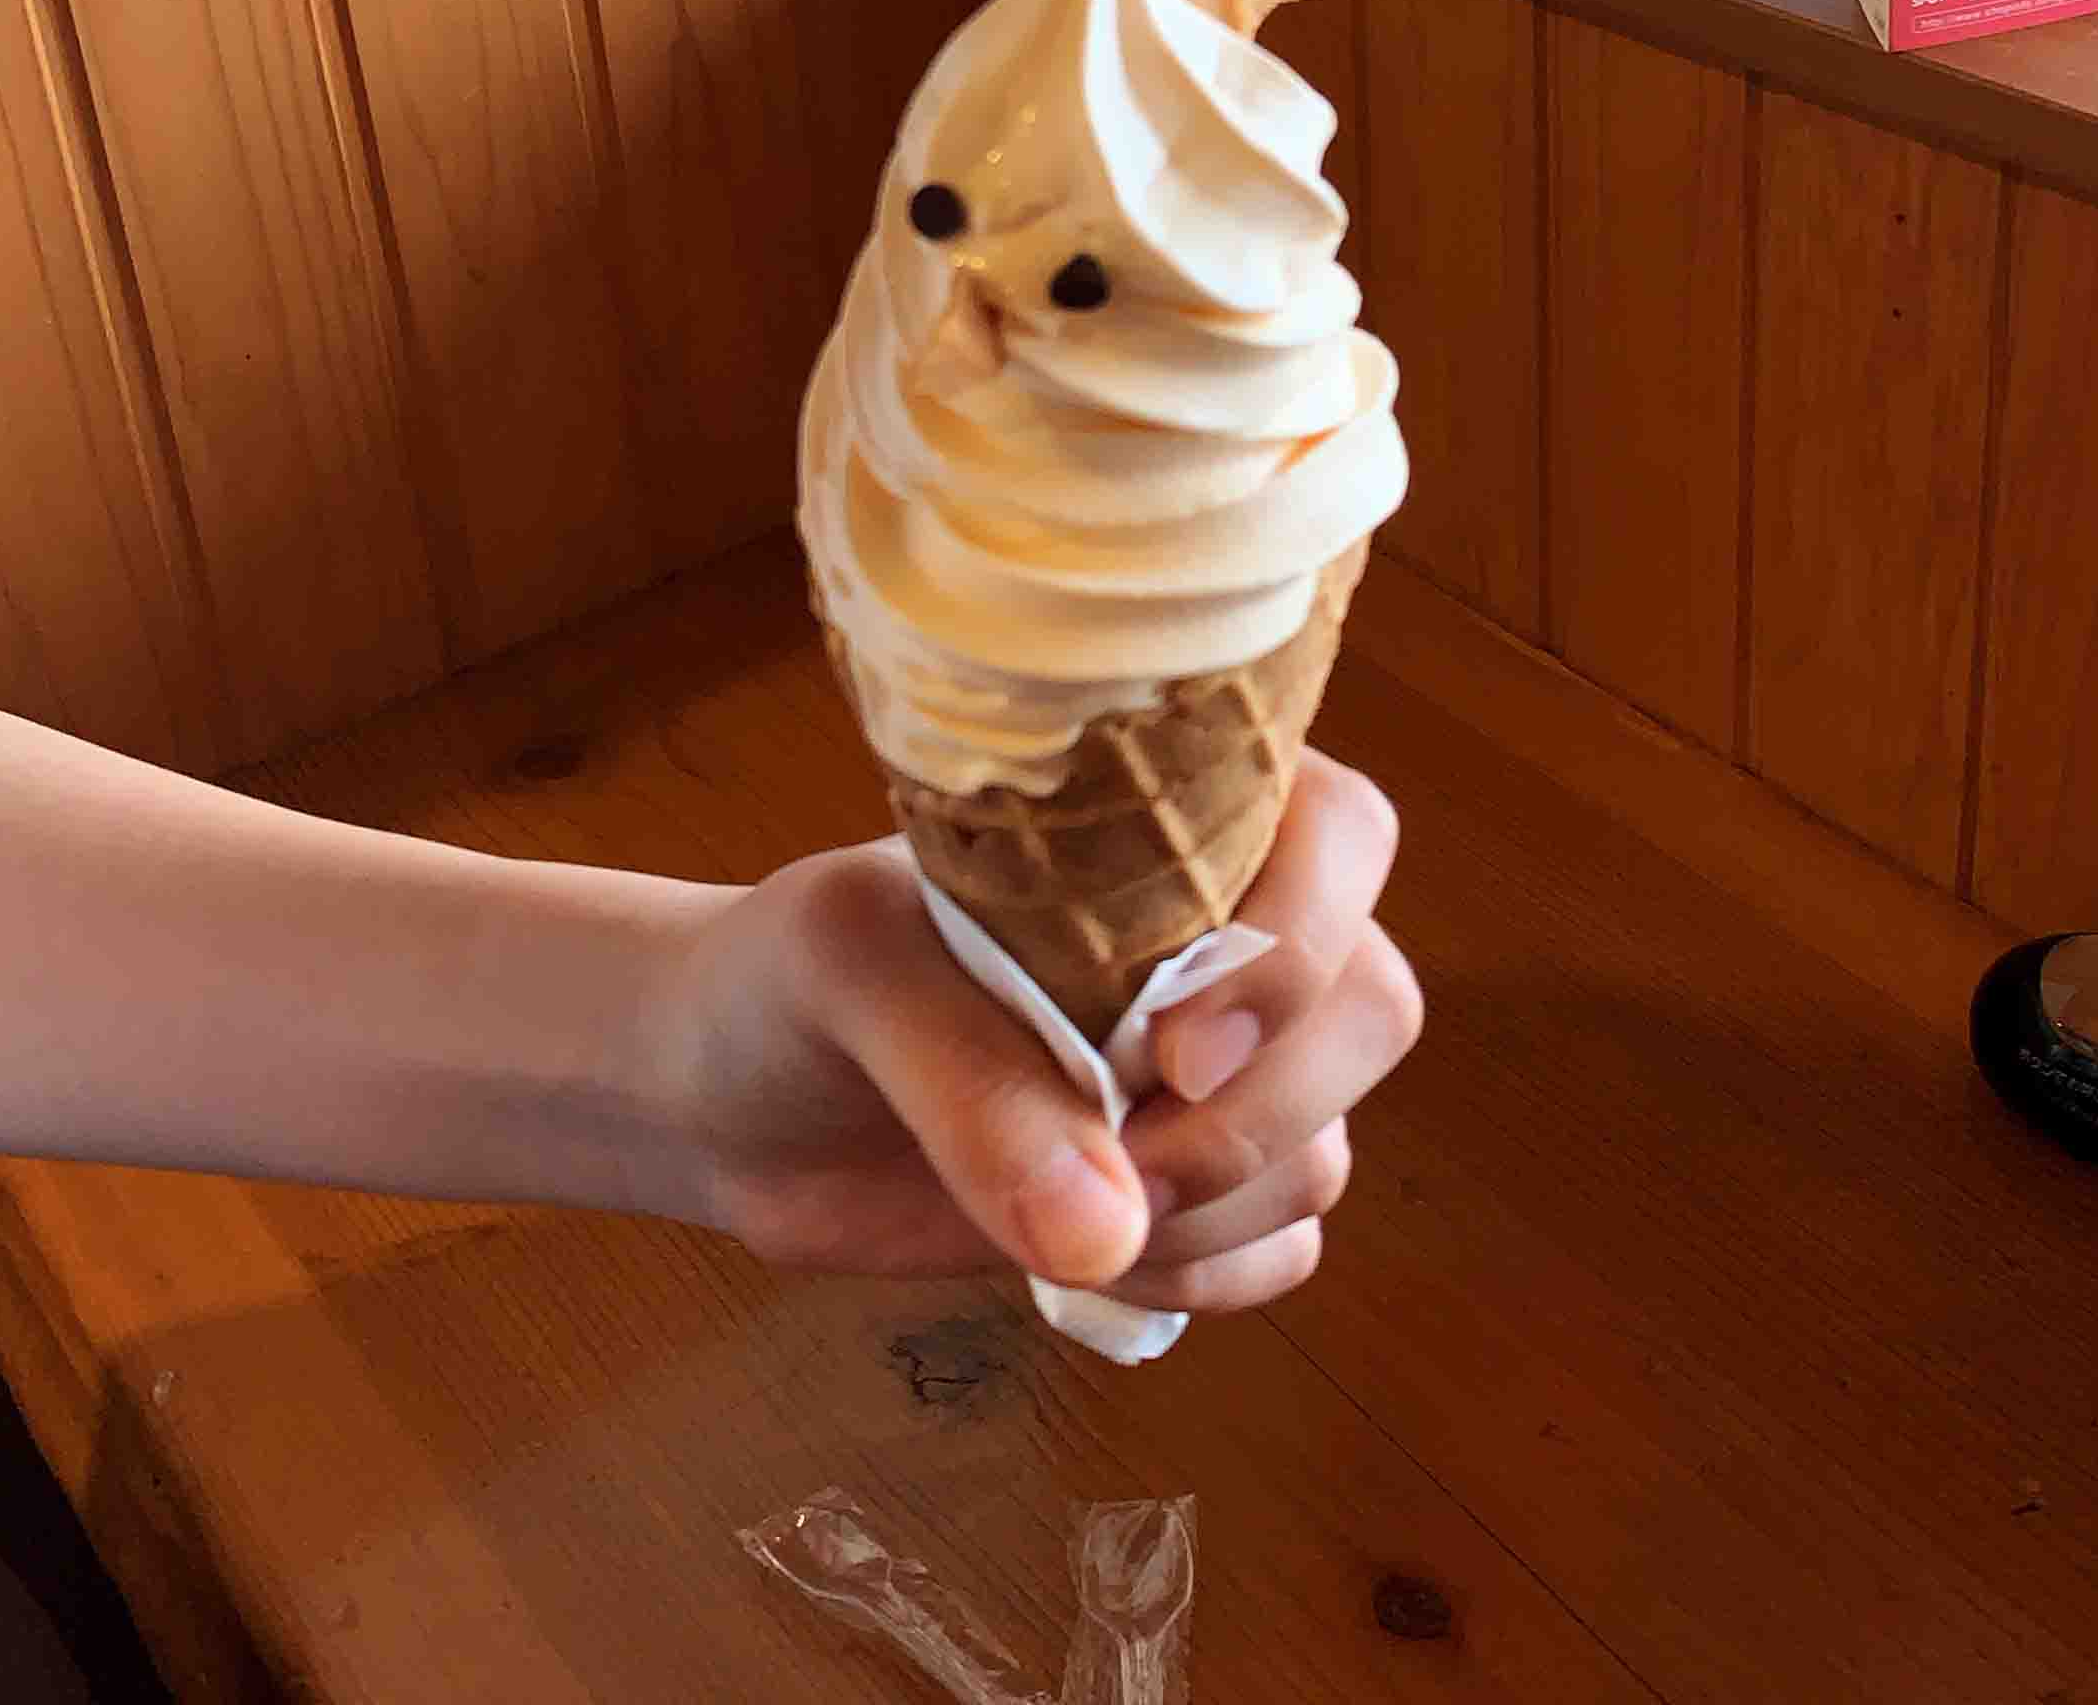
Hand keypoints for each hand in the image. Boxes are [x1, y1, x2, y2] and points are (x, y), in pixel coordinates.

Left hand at [648, 753, 1421, 1308]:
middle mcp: (1228, 936)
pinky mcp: (1193, 1195)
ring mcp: (1220, 1073)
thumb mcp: (850, 972)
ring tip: (1051, 1210)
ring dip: (1204, 1210)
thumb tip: (1103, 1229)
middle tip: (1113, 1157)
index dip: (1297, 944)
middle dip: (1257, 1111)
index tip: (1167, 1045)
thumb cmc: (793, 972)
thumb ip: (967, 1080)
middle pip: (1371, 1008)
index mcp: (1174, 821)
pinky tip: (1075, 1259)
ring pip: (1321, 1149)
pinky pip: (1279, 1251)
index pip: (1342, 837)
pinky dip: (1195, 1276)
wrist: (727, 1093)